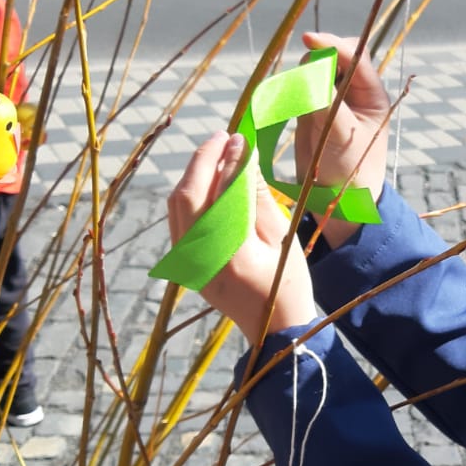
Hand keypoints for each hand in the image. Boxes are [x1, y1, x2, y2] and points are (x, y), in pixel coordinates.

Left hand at [168, 132, 315, 347]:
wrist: (275, 328)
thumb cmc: (288, 282)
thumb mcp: (281, 236)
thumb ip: (257, 195)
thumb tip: (243, 154)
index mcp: (230, 252)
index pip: (221, 191)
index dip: (228, 159)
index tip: (239, 136)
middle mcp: (199, 256)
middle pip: (187, 195)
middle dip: (203, 160)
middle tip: (224, 137)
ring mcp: (187, 262)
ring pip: (177, 205)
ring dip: (194, 175)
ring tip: (218, 154)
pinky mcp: (185, 264)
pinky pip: (179, 220)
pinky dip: (191, 196)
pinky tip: (209, 181)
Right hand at [297, 32, 389, 247]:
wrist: (337, 201)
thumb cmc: (351, 171)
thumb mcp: (342, 135)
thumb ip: (326, 103)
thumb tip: (309, 73)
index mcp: (371, 95)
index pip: (355, 56)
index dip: (333, 44)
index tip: (310, 40)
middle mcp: (353, 92)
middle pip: (334, 56)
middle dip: (318, 57)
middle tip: (304, 73)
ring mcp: (332, 99)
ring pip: (314, 70)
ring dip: (304, 75)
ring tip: (299, 100)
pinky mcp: (312, 110)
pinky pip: (300, 88)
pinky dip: (293, 89)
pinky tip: (288, 100)